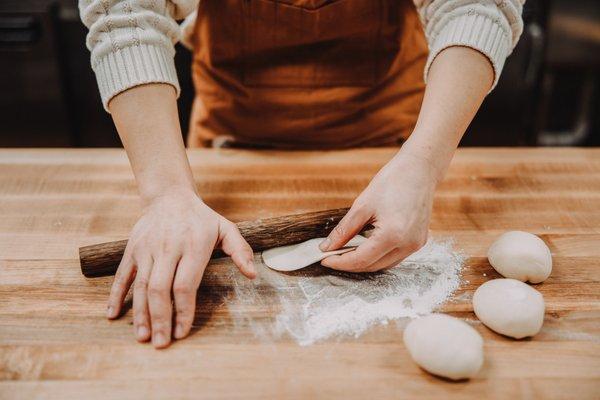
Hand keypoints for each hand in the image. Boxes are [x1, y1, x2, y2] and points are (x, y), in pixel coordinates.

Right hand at [105, 188, 255, 347]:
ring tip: (142, 337)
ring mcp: (146, 249)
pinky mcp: (132, 250)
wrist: (169, 196)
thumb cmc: (201, 219)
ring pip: (140, 286)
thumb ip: (240, 250)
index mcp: (192, 246)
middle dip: (160, 318)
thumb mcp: (226, 229)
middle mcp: (167, 249)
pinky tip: (113, 315)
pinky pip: (122, 275)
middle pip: (160, 289)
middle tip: (162, 343)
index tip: (182, 331)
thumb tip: (252, 275)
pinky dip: (115, 296)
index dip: (183, 310)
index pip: (185, 285)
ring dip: (140, 313)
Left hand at [320, 153, 437, 271]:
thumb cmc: (393, 181)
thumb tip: (328, 246)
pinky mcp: (419, 241)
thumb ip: (344, 230)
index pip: (361, 260)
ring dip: (364, 262)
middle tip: (331, 256)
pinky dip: (378, 256)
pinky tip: (365, 247)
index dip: (340, 262)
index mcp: (393, 235)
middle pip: (372, 266)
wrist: (420, 168)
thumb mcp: (362, 205)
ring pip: (384, 265)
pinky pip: (395, 257)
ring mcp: (415, 244)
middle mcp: (407, 244)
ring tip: (345, 253)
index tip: (324, 259)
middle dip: (350, 264)